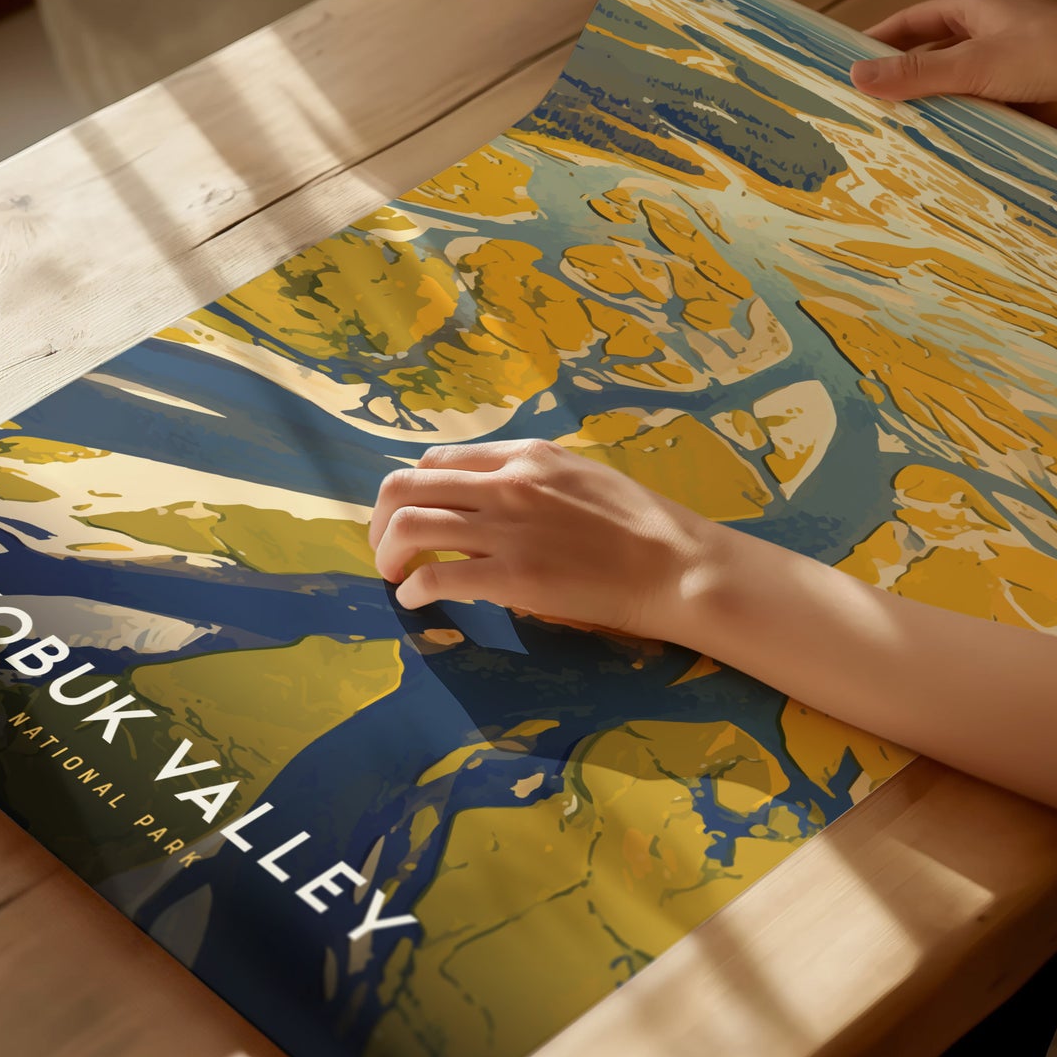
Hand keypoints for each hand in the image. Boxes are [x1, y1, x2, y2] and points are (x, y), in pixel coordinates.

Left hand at [369, 438, 717, 634]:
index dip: (412, 491)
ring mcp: (507, 528)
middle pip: (406, 486)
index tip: (410, 517)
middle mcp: (507, 482)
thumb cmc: (637, 525)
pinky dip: (413, 589)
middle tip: (385, 549)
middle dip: (381, 521)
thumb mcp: (578, 476)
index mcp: (524, 455)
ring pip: (409, 525)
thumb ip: (528, 479)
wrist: (675, 564)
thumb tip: (486, 499)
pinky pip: (435, 575)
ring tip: (393, 575)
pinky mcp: (512, 576)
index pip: (437, 461)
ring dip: (387, 554)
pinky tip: (417, 600)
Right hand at [849, 0, 1056, 125]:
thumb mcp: (972, 63)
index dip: (879, 39)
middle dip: (900, 78)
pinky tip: (937, 146)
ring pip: (953, 85)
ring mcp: (1004, 65)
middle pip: (930, 54)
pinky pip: (977, 109)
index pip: (912, 21)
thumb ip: (915, 72)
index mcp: (974, 9)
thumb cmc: (1047, 53)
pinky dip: (957, 124)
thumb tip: (855, 76)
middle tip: (862, 105)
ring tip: (891, 133)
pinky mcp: (1020, 95)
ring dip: (929, 105)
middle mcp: (987, 33)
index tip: (846, 61)